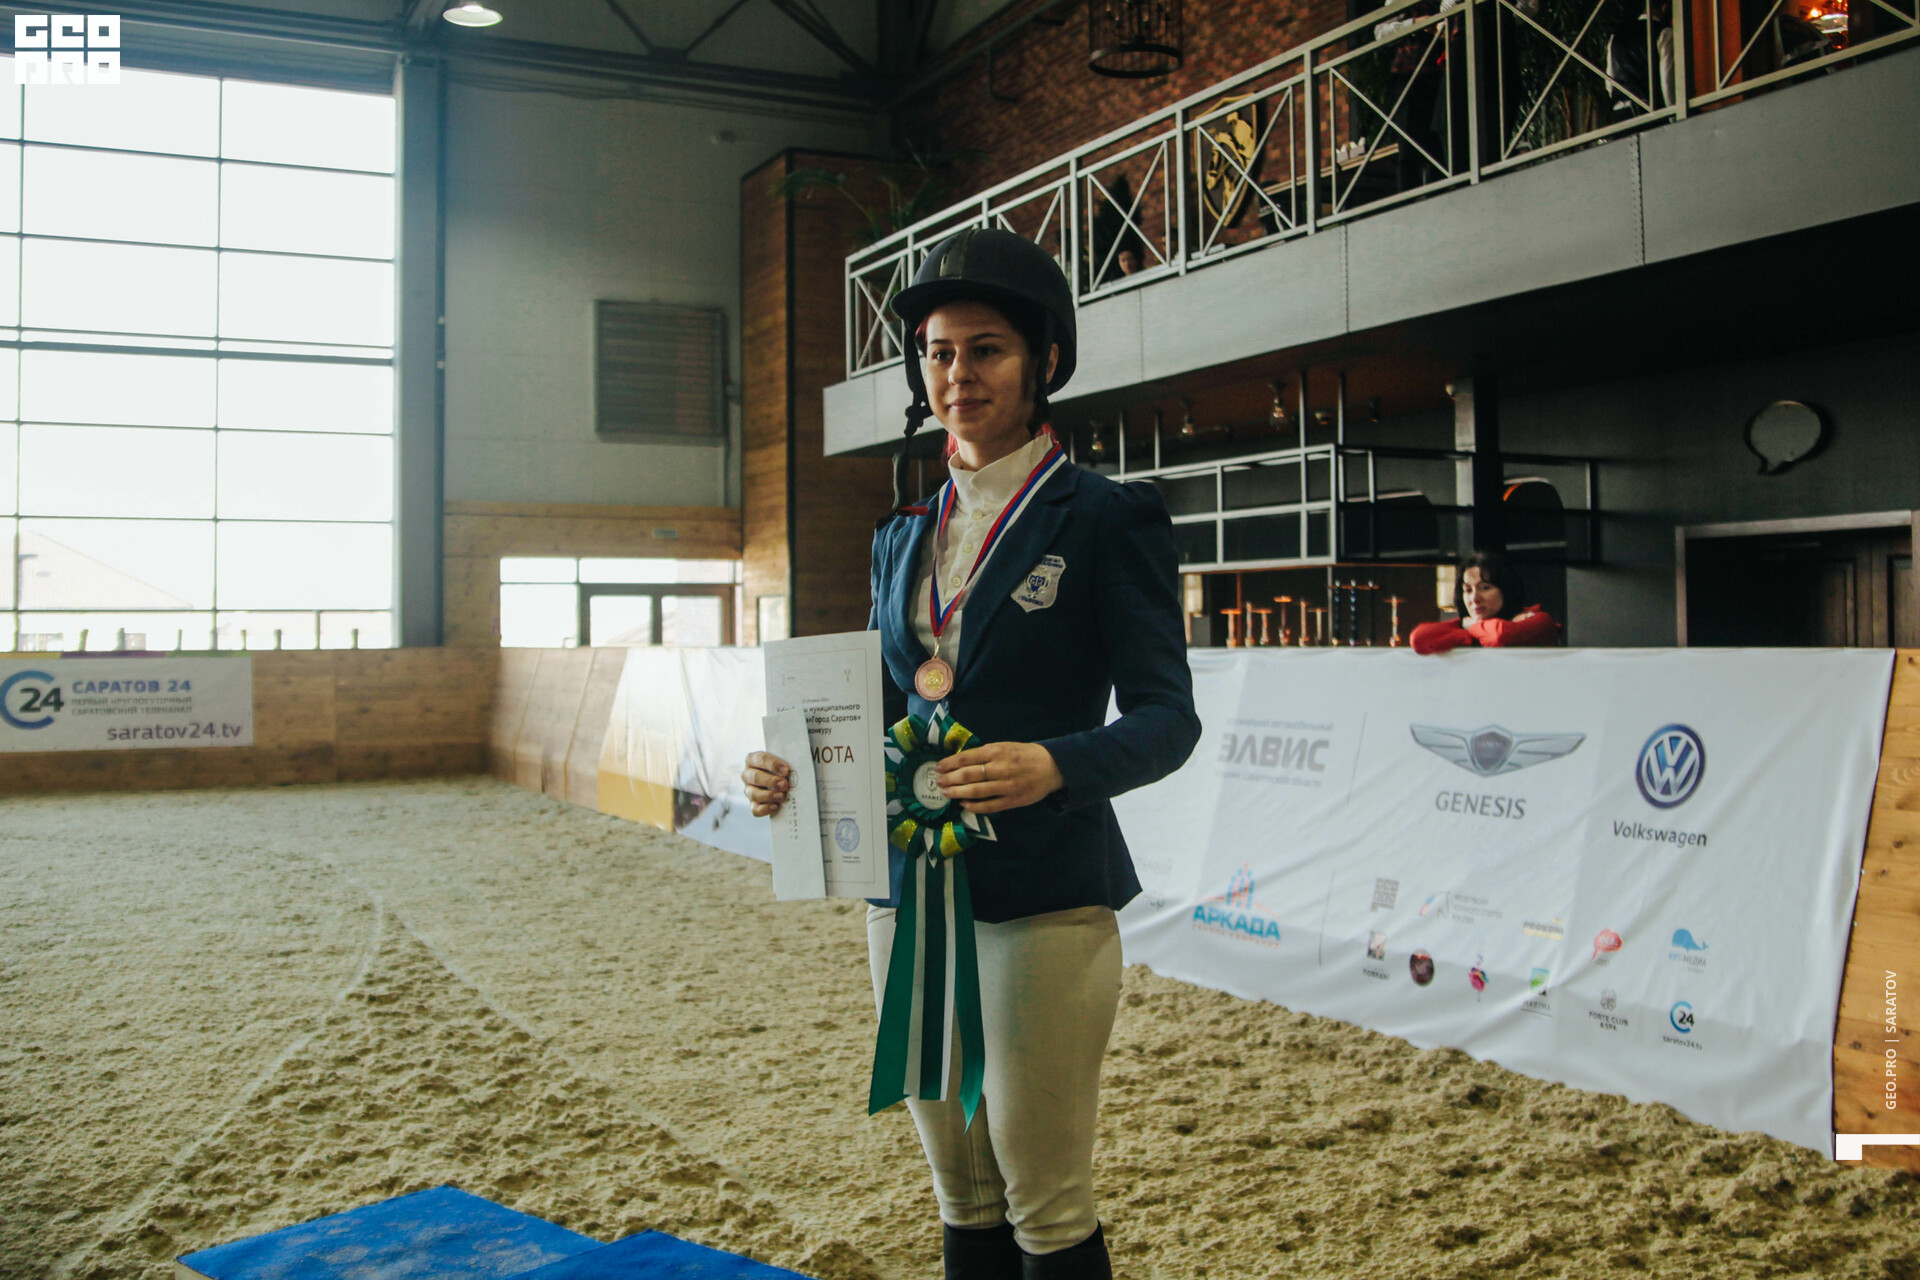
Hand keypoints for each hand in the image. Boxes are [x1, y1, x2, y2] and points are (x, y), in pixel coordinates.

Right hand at [743, 751, 791, 817]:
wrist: (780, 780)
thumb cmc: (781, 769)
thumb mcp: (781, 763)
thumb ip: (784, 765)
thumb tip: (791, 771)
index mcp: (753, 759)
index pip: (760, 759)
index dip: (773, 765)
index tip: (786, 770)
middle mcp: (748, 774)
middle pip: (755, 777)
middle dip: (771, 781)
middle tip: (784, 784)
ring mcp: (749, 790)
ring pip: (753, 794)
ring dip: (769, 796)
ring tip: (782, 796)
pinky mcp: (753, 804)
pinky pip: (755, 809)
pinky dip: (765, 809)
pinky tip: (776, 806)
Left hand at [935, 741, 1063, 814]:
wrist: (1051, 766)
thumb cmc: (1025, 754)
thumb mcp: (1004, 746)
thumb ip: (985, 754)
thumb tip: (960, 761)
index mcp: (996, 751)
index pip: (966, 758)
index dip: (949, 763)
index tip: (938, 767)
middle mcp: (999, 768)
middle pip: (967, 775)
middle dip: (949, 779)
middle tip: (938, 782)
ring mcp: (1005, 786)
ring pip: (975, 791)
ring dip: (957, 792)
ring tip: (945, 793)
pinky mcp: (1011, 801)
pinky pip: (988, 806)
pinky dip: (974, 806)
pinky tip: (963, 804)